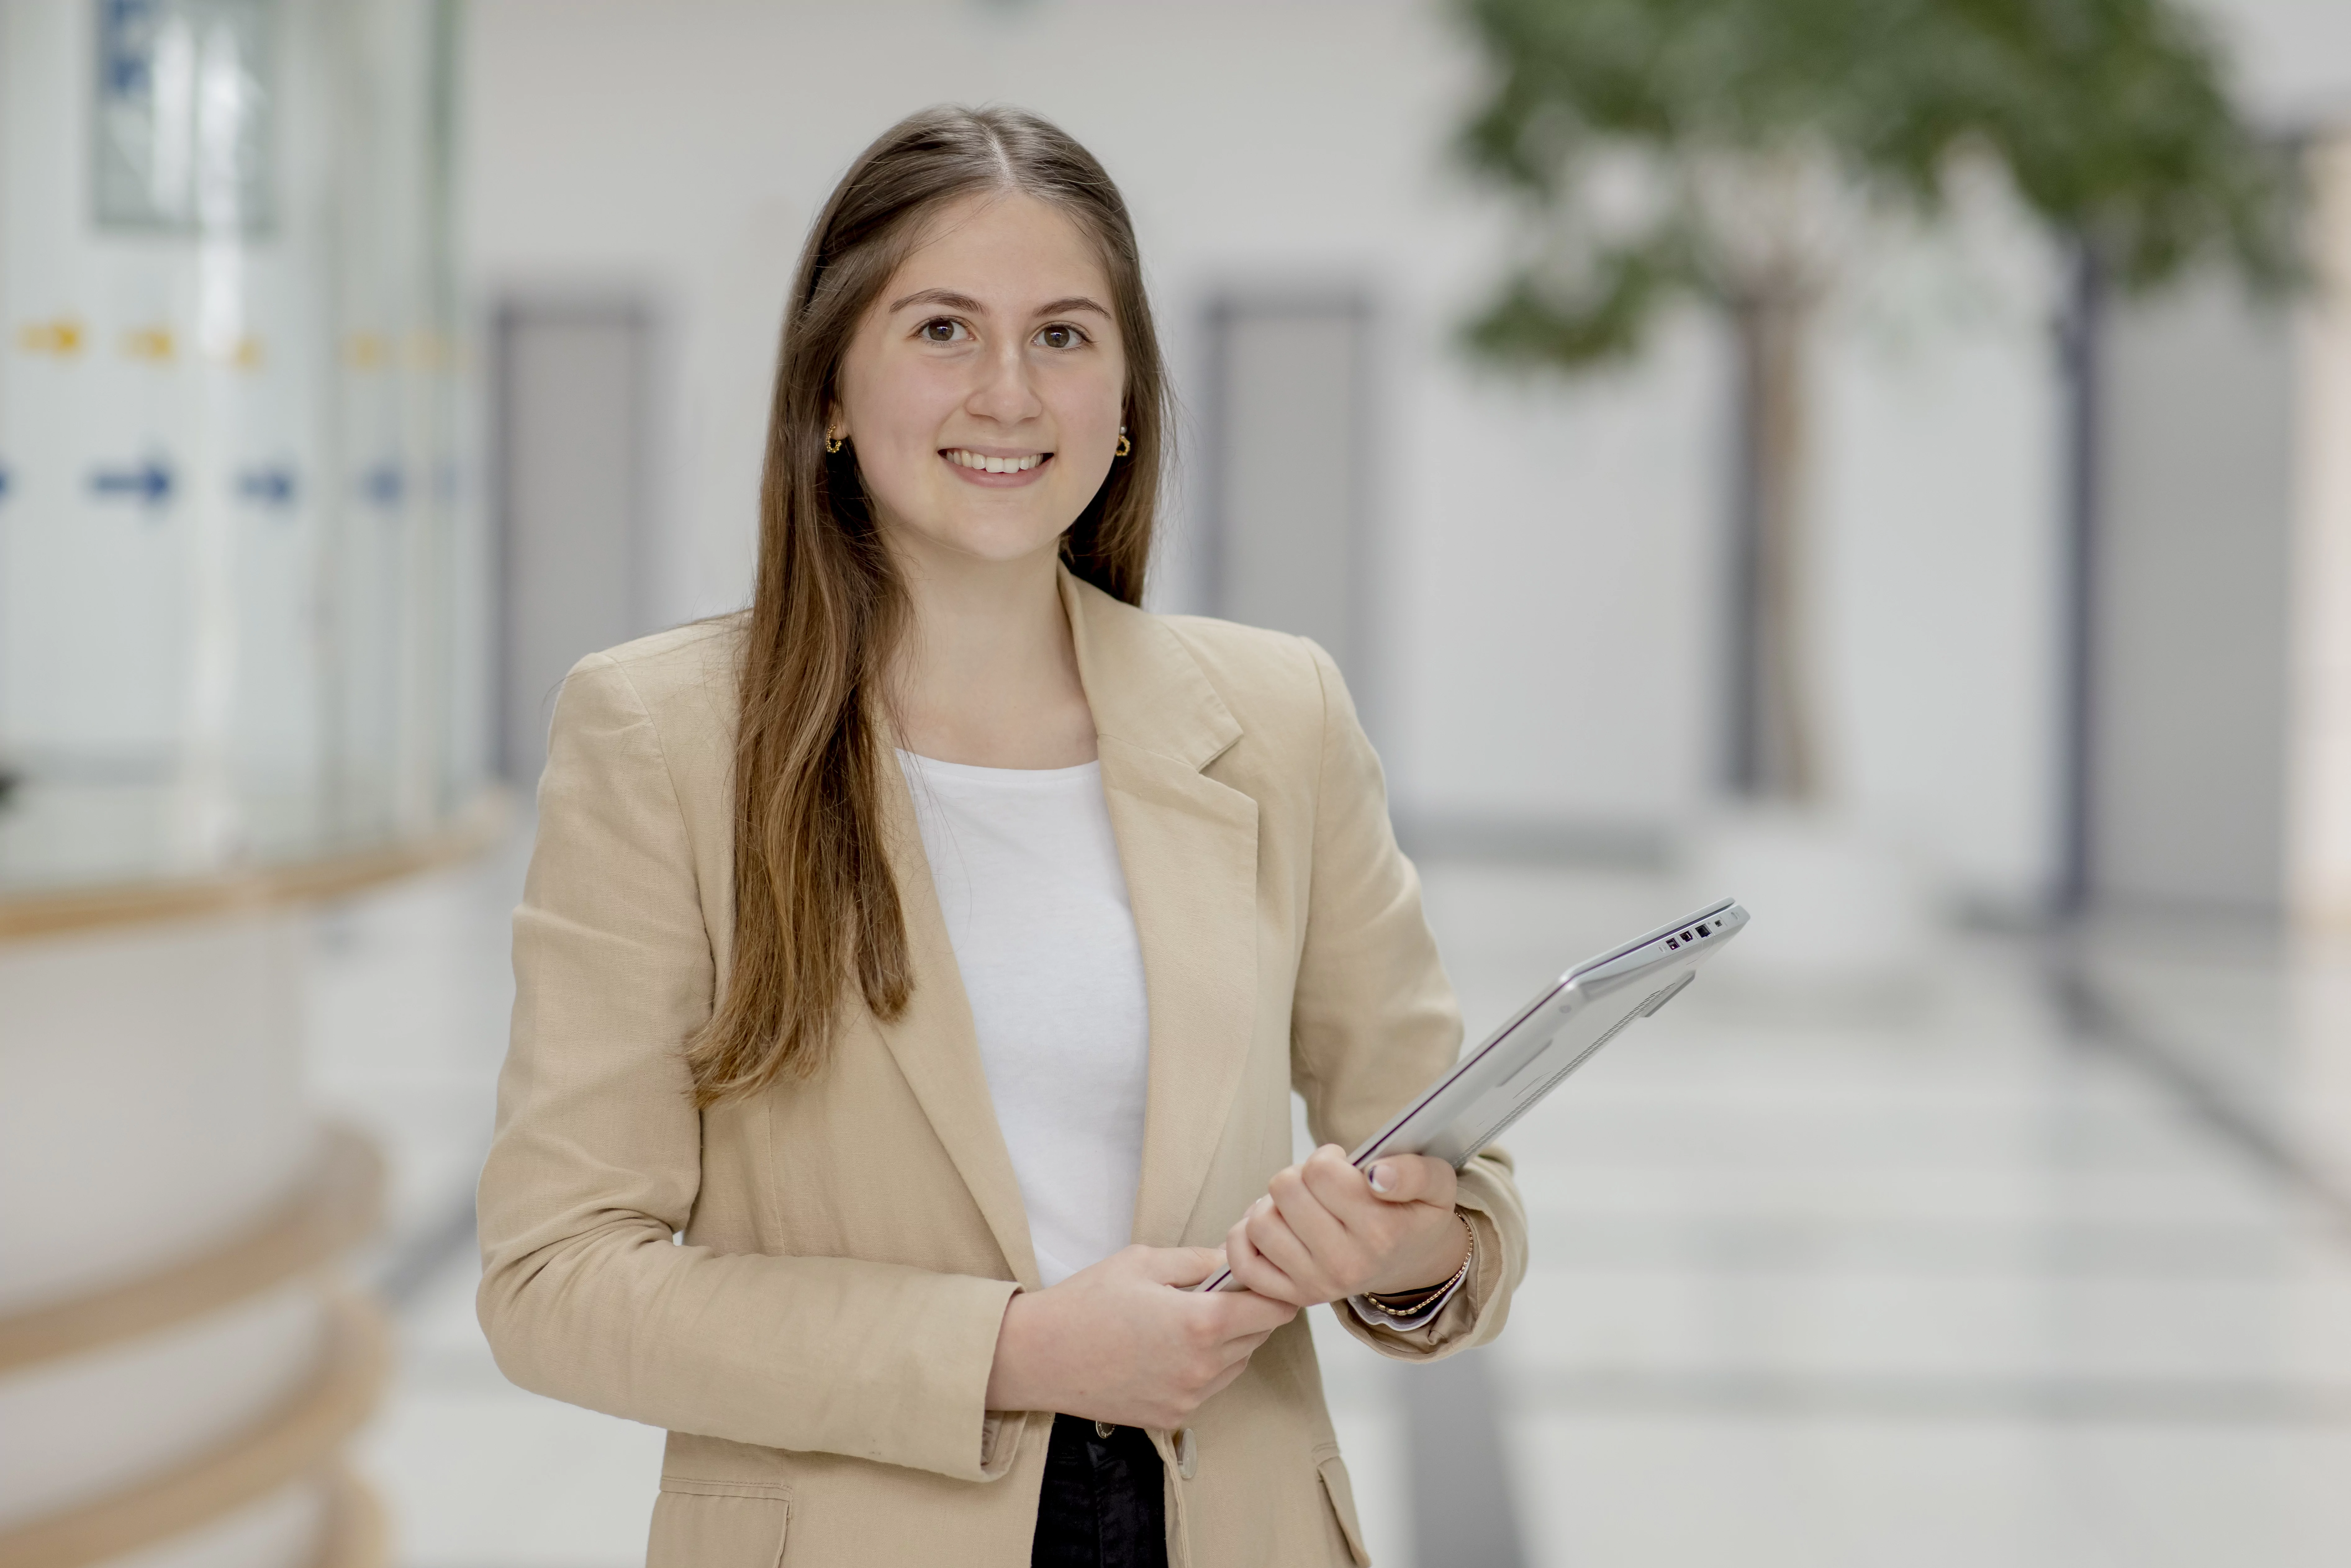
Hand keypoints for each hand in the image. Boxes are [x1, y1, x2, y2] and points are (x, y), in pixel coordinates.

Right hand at [984, 1245, 1297, 1428]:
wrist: (1039, 1357)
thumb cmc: (1087, 1302)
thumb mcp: (1143, 1262)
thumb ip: (1198, 1260)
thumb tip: (1234, 1259)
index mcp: (1201, 1323)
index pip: (1273, 1310)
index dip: (1274, 1289)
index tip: (1260, 1277)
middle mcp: (1203, 1367)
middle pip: (1259, 1336)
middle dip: (1250, 1311)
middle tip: (1220, 1290)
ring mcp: (1189, 1397)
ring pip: (1237, 1363)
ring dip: (1229, 1341)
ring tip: (1189, 1318)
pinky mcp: (1173, 1417)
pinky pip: (1210, 1387)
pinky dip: (1204, 1367)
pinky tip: (1170, 1348)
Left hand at [1222, 1146, 1467, 1307]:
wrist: (1409, 1261)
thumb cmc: (1414, 1214)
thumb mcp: (1436, 1183)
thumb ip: (1413, 1172)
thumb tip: (1377, 1174)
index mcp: (1381, 1232)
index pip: (1321, 1172)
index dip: (1328, 1157)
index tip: (1343, 1165)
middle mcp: (1346, 1264)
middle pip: (1285, 1189)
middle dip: (1300, 1175)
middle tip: (1321, 1185)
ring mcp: (1315, 1284)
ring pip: (1261, 1222)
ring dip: (1274, 1204)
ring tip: (1299, 1205)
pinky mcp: (1291, 1295)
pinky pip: (1243, 1261)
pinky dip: (1246, 1237)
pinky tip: (1274, 1225)